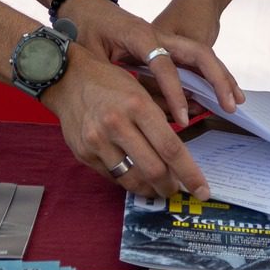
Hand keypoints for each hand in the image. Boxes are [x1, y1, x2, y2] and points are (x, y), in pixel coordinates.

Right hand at [42, 51, 214, 200]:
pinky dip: (128, 180)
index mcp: (138, 105)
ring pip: (132, 179)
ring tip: (157, 187)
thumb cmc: (110, 82)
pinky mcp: (84, 154)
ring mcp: (97, 141)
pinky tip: (135, 175)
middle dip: (171, 186)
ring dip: (150, 189)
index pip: (171, 148)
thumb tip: (184, 154)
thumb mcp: (141, 90)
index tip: (202, 190)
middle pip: (154, 170)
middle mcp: (117, 124)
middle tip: (178, 189)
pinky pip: (113, 177)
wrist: (67, 79)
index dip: (190, 174)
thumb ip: (162, 120)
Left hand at [67, 0, 243, 119]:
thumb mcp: (90, 54)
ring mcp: (166, 38)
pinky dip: (210, 77)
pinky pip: (193, 61)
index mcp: (140, 35)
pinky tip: (220, 96)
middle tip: (230, 105)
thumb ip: (110, 78)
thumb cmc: (85, 28)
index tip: (183, 117)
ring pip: (202, 55)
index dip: (174, 92)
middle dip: (217, 78)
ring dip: (221, 77)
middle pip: (198, 52)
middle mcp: (159, 34)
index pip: (164, 64)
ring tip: (236, 102)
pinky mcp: (166, 46)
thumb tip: (133, 111)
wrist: (85, 5)